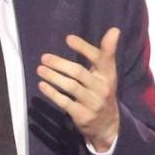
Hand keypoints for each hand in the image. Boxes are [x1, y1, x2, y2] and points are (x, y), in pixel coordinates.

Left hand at [37, 28, 120, 151]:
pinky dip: (52, 93)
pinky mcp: (82, 115)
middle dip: (60, 64)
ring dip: (53, 77)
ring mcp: (93, 103)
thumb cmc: (102, 91)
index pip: (100, 58)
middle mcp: (102, 88)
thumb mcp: (107, 73)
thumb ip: (106, 53)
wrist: (108, 125)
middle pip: (79, 72)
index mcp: (108, 75)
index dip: (84, 48)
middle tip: (44, 57)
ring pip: (71, 87)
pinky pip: (65, 102)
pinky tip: (42, 86)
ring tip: (40, 69)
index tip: (68, 38)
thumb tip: (114, 30)